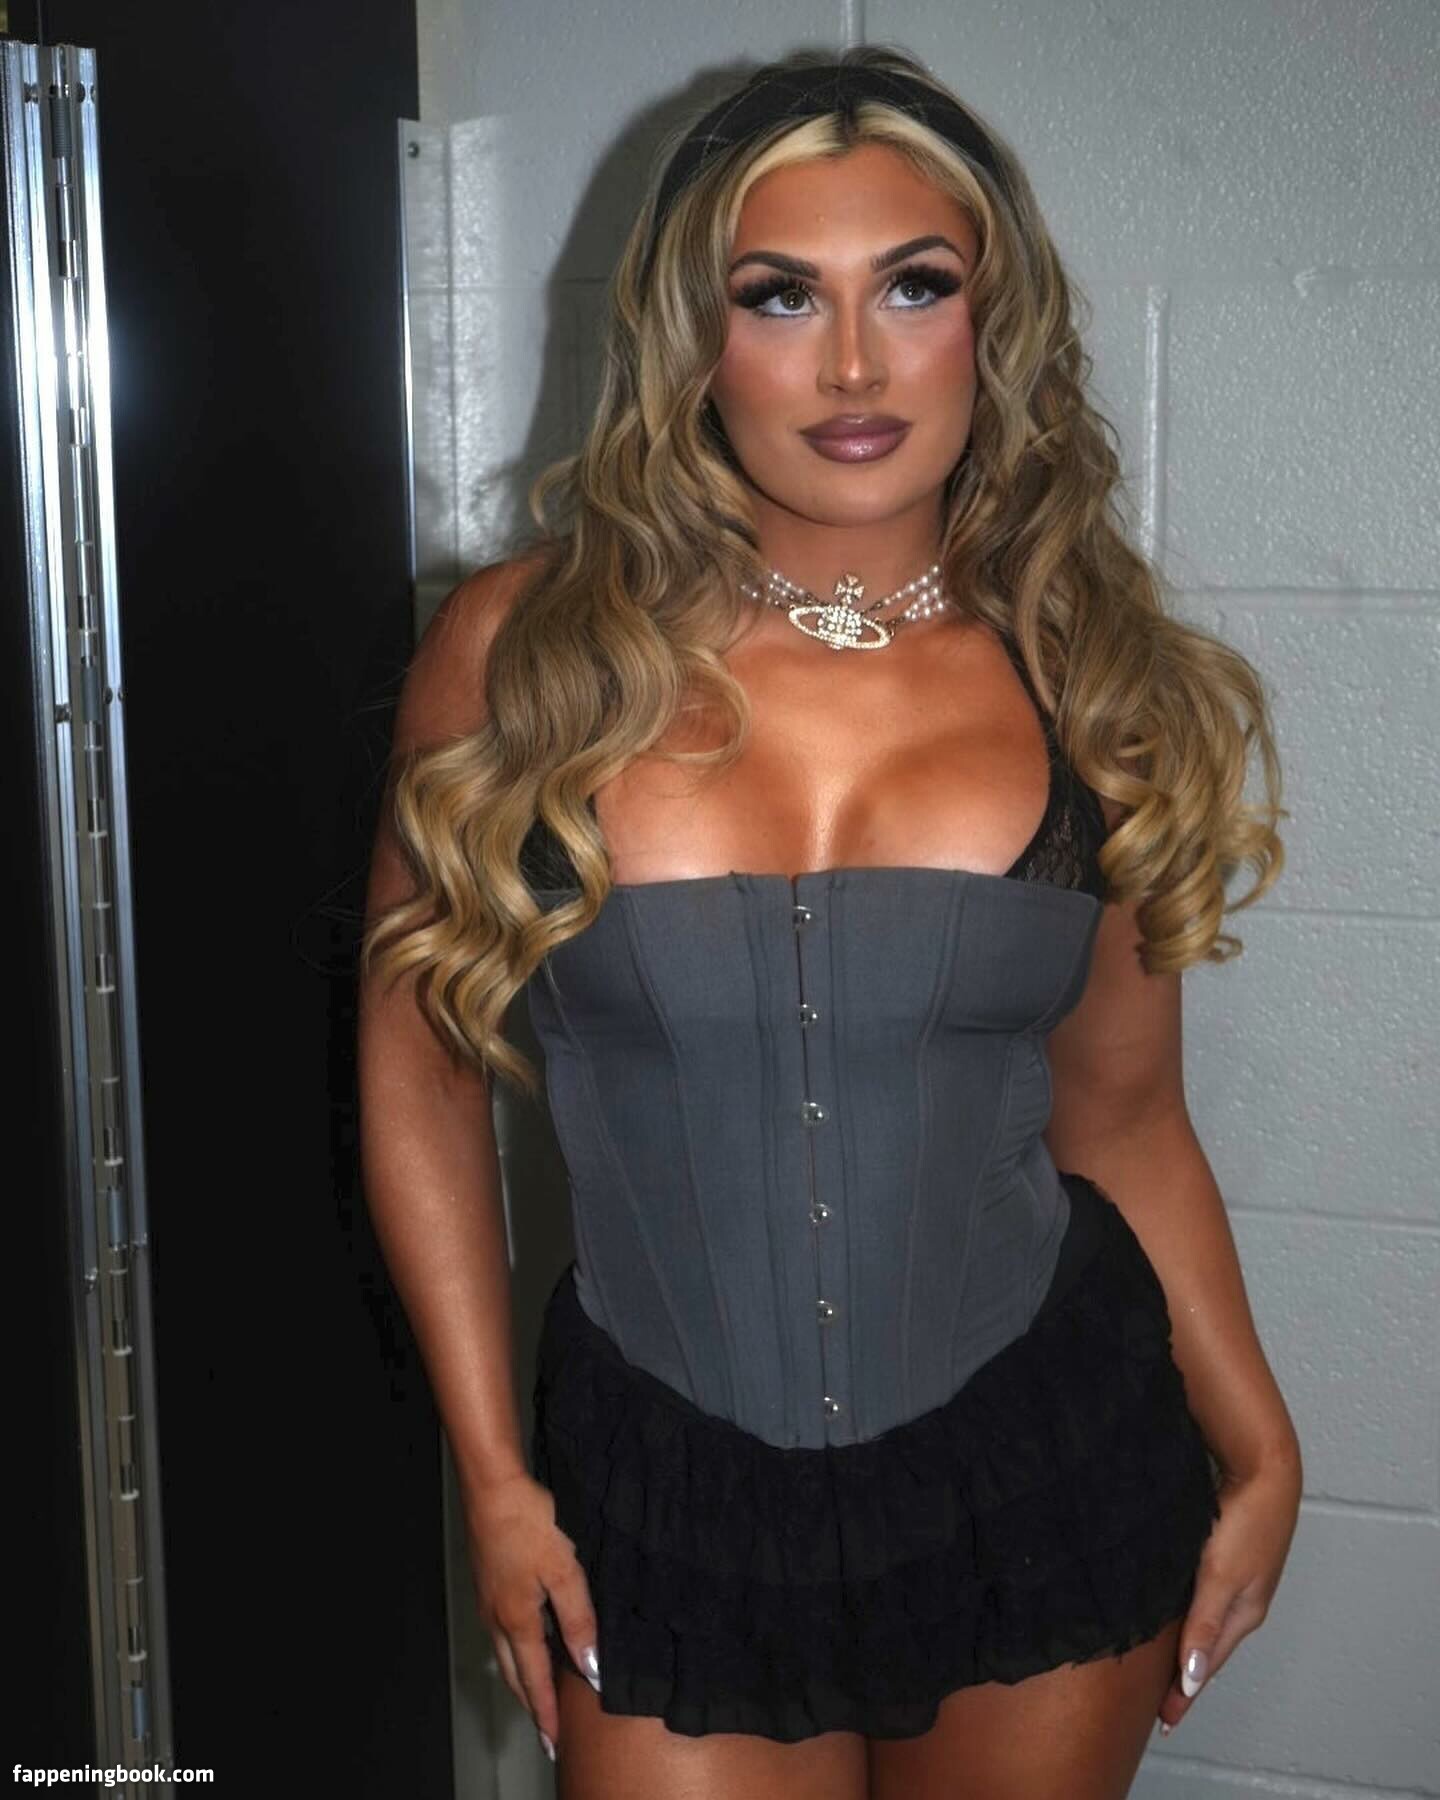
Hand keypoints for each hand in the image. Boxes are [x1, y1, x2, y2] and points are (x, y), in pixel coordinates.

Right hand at [462, 1469, 601, 1762]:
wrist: (492, 1486)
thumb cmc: (527, 1522)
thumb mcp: (564, 1570)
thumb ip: (579, 1619)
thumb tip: (590, 1665)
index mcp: (518, 1619)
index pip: (534, 1679)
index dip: (546, 1711)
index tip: (554, 1739)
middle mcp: (497, 1616)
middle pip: (514, 1673)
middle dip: (530, 1703)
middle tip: (544, 1729)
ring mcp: (489, 1599)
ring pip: (505, 1653)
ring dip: (521, 1678)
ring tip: (537, 1694)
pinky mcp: (488, 1581)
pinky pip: (502, 1630)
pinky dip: (516, 1650)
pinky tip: (528, 1641)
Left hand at [1156, 1448, 1301, 1736]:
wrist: (1265, 1468)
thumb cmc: (1248, 1521)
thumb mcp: (1221, 1578)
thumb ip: (1204, 1626)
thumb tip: (1192, 1679)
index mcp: (1243, 1613)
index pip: (1208, 1664)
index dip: (1186, 1692)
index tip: (1166, 1721)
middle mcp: (1241, 1600)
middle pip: (1209, 1647)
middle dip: (1187, 1675)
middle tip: (1163, 1700)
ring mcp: (1237, 1577)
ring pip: (1205, 1621)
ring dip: (1187, 1643)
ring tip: (1166, 1662)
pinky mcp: (1227, 1554)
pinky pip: (1202, 1594)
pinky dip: (1187, 1611)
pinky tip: (1174, 1607)